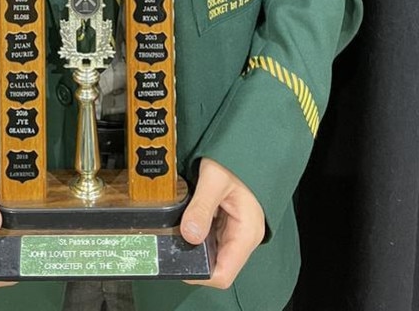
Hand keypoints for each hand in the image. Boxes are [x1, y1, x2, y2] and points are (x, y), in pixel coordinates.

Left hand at [180, 158, 264, 288]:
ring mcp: (235, 230)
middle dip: (192, 257)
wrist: (247, 144)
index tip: (177, 260)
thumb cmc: (236, 158)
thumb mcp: (215, 178)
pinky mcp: (227, 222)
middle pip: (215, 265)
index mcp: (246, 233)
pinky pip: (210, 237)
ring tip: (178, 226)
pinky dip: (196, 232)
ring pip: (210, 251)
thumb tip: (190, 235)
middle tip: (171, 240)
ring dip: (193, 244)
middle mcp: (243, 237)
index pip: (223, 274)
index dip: (199, 274)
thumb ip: (202, 207)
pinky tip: (187, 219)